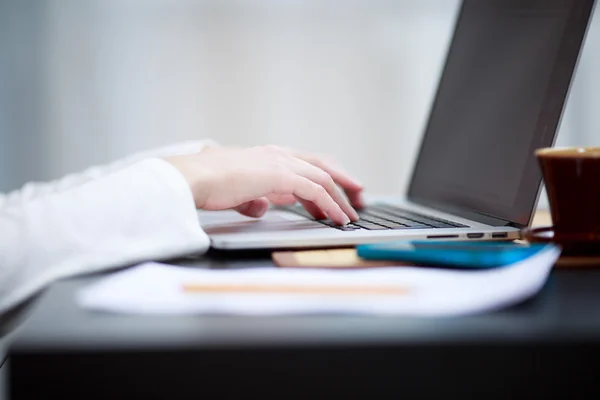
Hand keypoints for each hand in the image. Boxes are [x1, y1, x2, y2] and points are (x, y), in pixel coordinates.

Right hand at [165, 145, 363, 224]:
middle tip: (358, 197)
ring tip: (350, 215)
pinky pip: (316, 191)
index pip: (305, 164)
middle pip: (322, 165)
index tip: (335, 194)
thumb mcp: (235, 192)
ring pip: (323, 178)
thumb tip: (261, 207)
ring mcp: (280, 163)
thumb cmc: (206, 183)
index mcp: (267, 156)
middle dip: (343, 181)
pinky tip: (336, 218)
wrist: (192, 178)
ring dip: (339, 198)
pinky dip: (330, 204)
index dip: (325, 178)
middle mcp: (277, 155)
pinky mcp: (281, 175)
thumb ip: (252, 198)